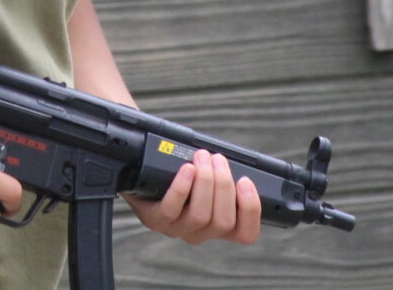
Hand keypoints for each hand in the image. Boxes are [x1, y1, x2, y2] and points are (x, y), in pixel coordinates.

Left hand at [123, 148, 261, 245]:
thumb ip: (222, 176)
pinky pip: (172, 208)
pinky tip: (186, 169)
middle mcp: (200, 232)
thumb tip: (233, 163)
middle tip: (217, 158)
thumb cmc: (179, 175)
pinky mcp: (155, 219)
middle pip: (223, 221)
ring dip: (205, 181)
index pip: (245, 234)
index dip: (251, 211)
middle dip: (224, 184)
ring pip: (201, 216)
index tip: (245, 181)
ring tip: (202, 157)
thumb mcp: (206, 178)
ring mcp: (177, 228)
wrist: (141, 175)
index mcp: (218, 224)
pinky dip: (182, 187)